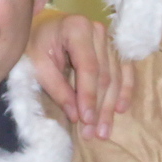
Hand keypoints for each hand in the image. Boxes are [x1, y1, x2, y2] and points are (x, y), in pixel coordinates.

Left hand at [27, 9, 133, 138]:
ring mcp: (109, 39)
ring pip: (115, 78)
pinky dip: (124, 91)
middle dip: (100, 107)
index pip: (89, 68)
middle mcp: (98, 31)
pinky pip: (125, 71)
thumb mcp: (38, 64)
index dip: (89, 96)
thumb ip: (57, 89)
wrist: (42, 28)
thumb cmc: (36, 44)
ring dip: (110, 106)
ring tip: (104, 131)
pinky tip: (120, 110)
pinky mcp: (114, 48)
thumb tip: (77, 117)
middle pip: (105, 75)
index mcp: (78, 28)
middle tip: (94, 133)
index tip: (86, 120)